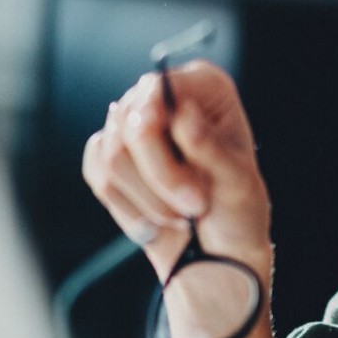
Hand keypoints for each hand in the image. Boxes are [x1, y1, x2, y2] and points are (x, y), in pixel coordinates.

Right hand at [82, 61, 271, 285]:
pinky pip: (99, 174)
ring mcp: (133, 124)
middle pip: (131, 124)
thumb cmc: (237, 210)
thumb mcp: (236, 181)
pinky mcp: (110, 154)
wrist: (218, 251)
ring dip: (148, 197)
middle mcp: (165, 96)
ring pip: (113, 154)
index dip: (157, 120)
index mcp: (206, 87)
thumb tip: (183, 113)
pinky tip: (156, 219)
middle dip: (161, 176)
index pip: (160, 87)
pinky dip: (128, 205)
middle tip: (193, 206)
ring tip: (182, 215)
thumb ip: (210, 147)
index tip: (173, 150)